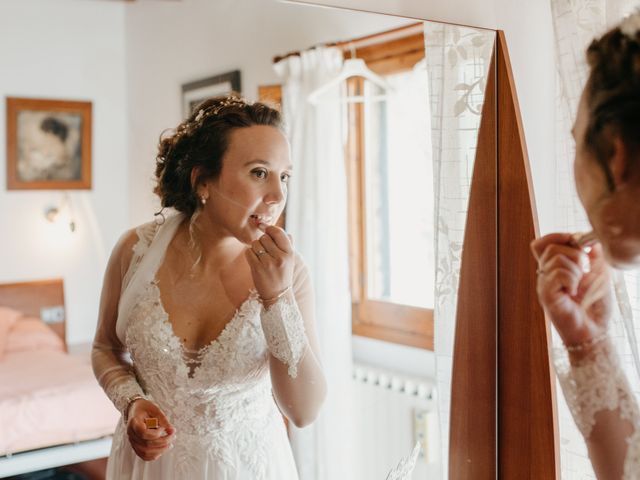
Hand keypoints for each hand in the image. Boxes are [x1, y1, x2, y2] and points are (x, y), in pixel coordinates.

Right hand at [126, 399, 175, 461]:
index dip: (156, 433)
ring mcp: (132, 441)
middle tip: (173, 435)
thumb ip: (163, 420)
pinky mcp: (136, 446)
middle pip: (146, 444)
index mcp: (134, 422)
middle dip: (163, 441)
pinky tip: (163, 449)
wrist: (135, 409)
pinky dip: (154, 455)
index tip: (163, 428)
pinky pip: (144, 455)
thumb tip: (172, 431)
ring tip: (170, 444)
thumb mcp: (155, 409)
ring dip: (160, 450)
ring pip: (145, 452)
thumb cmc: (145, 407)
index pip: (143, 433)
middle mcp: (131, 434)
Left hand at [245, 225, 294, 301]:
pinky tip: (255, 261)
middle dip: (262, 241)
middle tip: (265, 251)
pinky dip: (250, 254)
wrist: (278, 296)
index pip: (278, 232)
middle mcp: (280, 257)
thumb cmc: (283, 275)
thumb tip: (280, 230)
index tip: (265, 228)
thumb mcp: (290, 260)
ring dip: (255, 248)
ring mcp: (268, 263)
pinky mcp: (257, 268)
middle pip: (264, 237)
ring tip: (261, 257)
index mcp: (289, 253)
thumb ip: (287, 244)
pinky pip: (248, 252)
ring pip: (255, 244)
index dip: (269, 228)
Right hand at [531, 233, 612, 347]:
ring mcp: (544, 285)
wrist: (595, 330)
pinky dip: (572, 280)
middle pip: (550, 248)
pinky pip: (558, 274)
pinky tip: (574, 293)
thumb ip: (595, 256)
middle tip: (583, 271)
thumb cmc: (595, 306)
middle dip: (574, 254)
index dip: (556, 237)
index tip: (576, 241)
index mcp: (554, 269)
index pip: (542, 244)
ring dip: (576, 270)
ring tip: (579, 286)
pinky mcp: (546, 295)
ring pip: (556, 259)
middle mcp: (545, 275)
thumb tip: (593, 240)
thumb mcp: (599, 274)